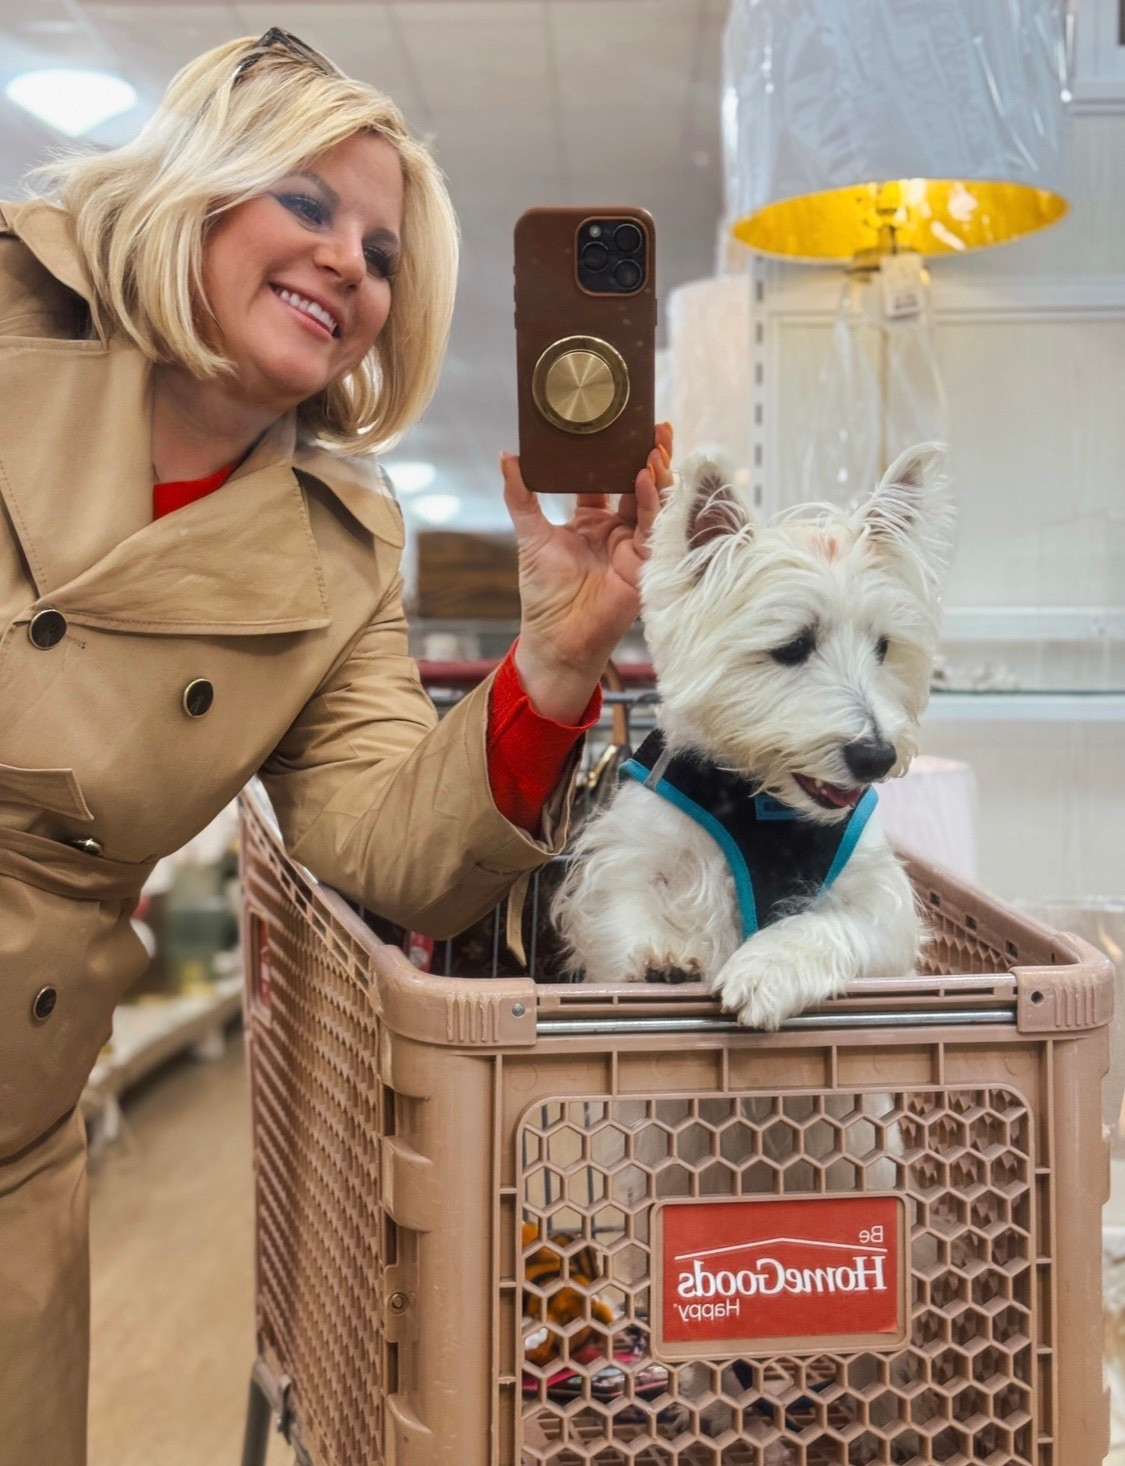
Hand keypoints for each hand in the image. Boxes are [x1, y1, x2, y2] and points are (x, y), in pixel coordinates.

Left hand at [500, 423, 673, 722]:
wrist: (557, 637)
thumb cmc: (545, 593)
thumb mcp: (531, 534)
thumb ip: (521, 495)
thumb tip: (506, 455)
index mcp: (591, 519)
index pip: (607, 477)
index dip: (614, 452)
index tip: (620, 424)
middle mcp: (617, 528)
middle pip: (638, 483)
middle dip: (648, 454)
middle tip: (654, 425)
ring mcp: (634, 544)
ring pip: (653, 500)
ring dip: (656, 472)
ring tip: (654, 445)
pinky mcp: (645, 561)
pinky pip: (653, 525)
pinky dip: (651, 501)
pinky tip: (646, 477)